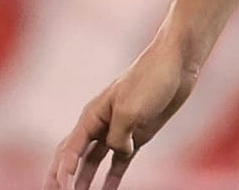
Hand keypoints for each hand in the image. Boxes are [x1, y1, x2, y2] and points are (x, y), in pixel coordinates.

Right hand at [43, 42, 197, 189]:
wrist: (177, 62)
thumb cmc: (150, 79)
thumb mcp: (130, 110)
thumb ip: (119, 136)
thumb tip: (119, 152)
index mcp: (92, 115)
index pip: (69, 150)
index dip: (63, 171)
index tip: (62, 188)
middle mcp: (100, 124)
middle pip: (74, 157)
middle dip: (61, 178)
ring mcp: (118, 130)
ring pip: (93, 162)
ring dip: (84, 182)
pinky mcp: (137, 134)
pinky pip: (119, 161)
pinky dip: (112, 178)